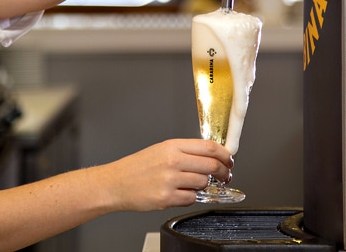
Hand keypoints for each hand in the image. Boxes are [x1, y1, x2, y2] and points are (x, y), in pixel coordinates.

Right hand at [95, 139, 233, 211]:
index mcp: (172, 146)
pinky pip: (191, 199)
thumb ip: (186, 151)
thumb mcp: (162, 150)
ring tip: (191, 184)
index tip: (229, 160)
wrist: (116, 183)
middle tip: (225, 175)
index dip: (224, 154)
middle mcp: (172, 161)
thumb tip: (211, 156)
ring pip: (203, 183)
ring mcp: (169, 180)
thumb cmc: (138, 167)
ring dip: (202, 185)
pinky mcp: (166, 198)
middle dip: (223, 172)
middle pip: (211, 165)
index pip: (209, 147)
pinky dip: (190, 197)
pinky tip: (180, 193)